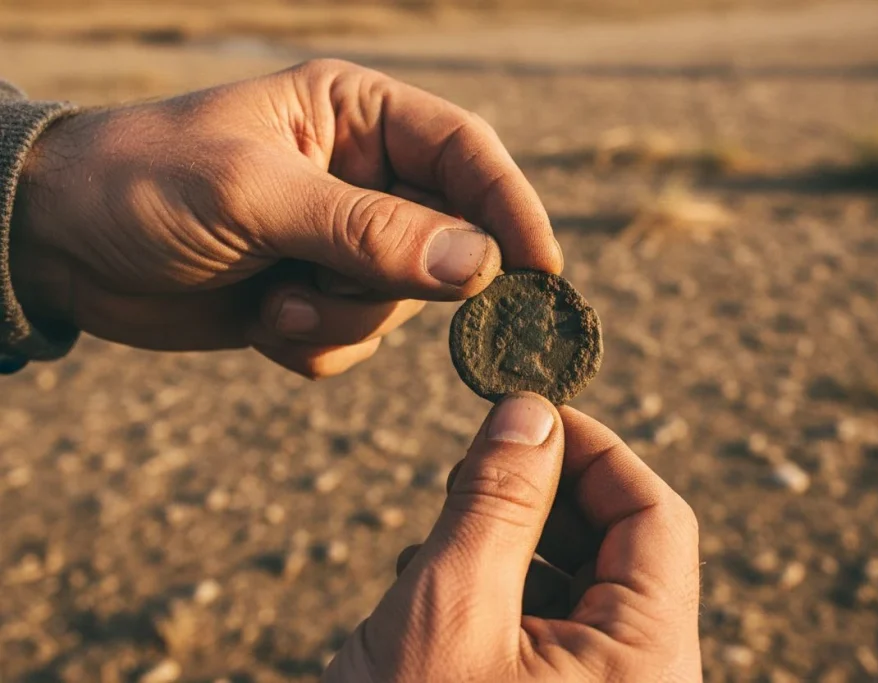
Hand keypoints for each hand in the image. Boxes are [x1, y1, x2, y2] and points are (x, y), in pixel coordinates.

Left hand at [10, 60, 560, 376]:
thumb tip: (483, 266)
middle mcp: (364, 175)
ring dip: (342, 321)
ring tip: (271, 304)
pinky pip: (358, 342)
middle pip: (447, 240)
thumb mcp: (256, 195)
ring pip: (403, 304)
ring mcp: (342, 241)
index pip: (467, 153)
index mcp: (358, 115)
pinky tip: (261, 323)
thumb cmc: (145, 183)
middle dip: (395, 284)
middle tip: (331, 292)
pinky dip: (317, 348)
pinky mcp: (316, 296)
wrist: (58, 245)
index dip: (511, 207)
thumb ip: (370, 230)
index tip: (541, 271)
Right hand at [327, 393, 701, 681]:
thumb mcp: (450, 607)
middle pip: (613, 549)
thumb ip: (497, 502)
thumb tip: (529, 409)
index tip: (525, 413)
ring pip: (566, 589)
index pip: (655, 517)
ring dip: (502, 550)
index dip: (594, 451)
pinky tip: (425, 609)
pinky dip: (485, 600)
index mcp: (646, 662)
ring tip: (433, 558)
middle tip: (466, 481)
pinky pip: (535, 634)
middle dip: (537, 503)